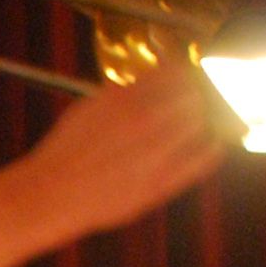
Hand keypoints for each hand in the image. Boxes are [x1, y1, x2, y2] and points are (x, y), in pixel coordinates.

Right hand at [9, 66, 237, 242]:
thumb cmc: (65, 153)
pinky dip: (212, 150)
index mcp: (128, 99)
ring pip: (201, 124)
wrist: (51, 193)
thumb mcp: (89, 107)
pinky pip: (201, 161)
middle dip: (198, 95)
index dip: (187, 73)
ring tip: (206, 119)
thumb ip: (123, 91)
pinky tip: (214, 145)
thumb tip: (151, 77)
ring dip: (206, 118)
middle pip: (194, 96)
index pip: (176, 73)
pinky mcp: (162, 182)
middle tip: (200, 98)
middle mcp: (146, 121)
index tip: (190, 76)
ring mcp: (156, 153)